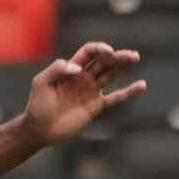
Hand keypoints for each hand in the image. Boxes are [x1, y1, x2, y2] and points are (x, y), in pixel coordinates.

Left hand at [22, 43, 146, 147]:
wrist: (39, 130)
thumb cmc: (37, 105)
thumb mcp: (41, 82)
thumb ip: (57, 69)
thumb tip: (78, 68)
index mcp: (70, 68)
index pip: (89, 52)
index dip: (99, 49)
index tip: (108, 51)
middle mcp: (83, 77)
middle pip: (104, 61)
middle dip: (117, 56)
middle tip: (131, 55)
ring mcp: (91, 91)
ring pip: (111, 74)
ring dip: (123, 66)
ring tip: (135, 58)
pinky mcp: (96, 106)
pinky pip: (116, 97)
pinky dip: (129, 92)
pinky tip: (141, 86)